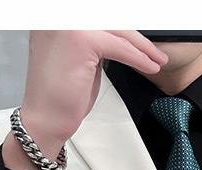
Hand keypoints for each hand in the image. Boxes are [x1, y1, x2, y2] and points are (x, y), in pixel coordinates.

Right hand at [2, 31, 167, 169]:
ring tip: (157, 60)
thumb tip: (118, 37)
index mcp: (56, 17)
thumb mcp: (79, 59)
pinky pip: (119, 47)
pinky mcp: (82, 41)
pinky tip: (150, 66)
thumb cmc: (58, 96)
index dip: (124, 30)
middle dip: (137, 38)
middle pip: (111, 21)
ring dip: (143, 48)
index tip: (142, 41)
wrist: (44, 120)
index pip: (101, 19)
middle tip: (155, 51)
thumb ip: (95, 43)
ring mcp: (70, 25)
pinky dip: (138, 58)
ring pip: (119, 32)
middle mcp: (60, 17)